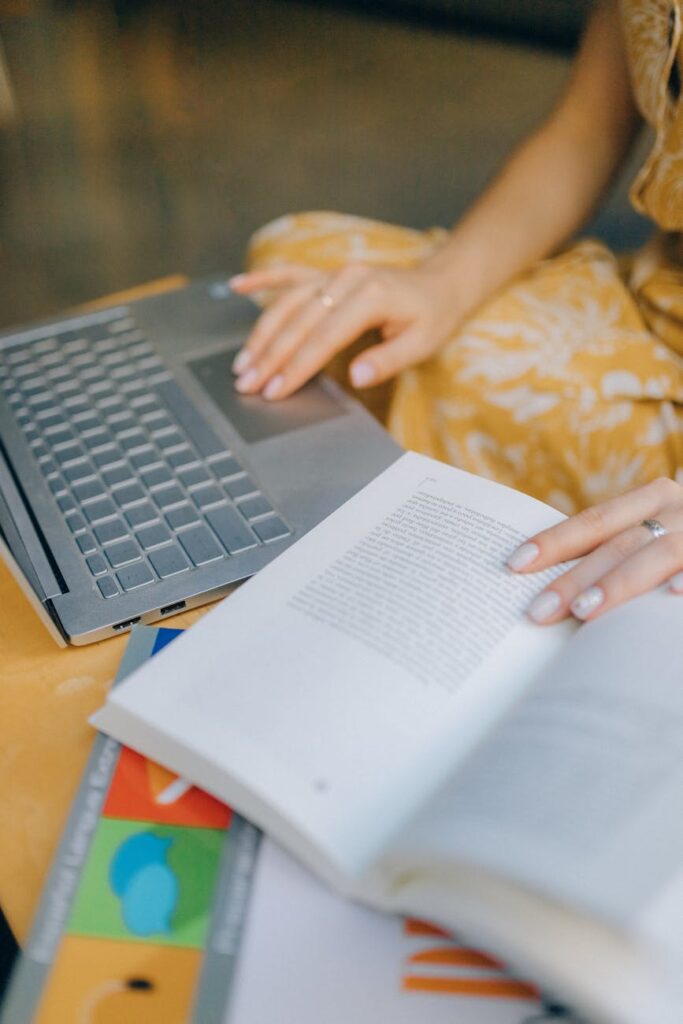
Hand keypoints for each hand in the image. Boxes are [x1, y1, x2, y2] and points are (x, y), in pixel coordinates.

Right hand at [228, 261, 462, 399]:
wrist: (440, 284)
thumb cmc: (431, 317)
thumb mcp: (422, 344)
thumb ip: (388, 360)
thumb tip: (357, 377)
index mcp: (370, 296)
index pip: (322, 337)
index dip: (295, 366)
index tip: (274, 390)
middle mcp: (346, 279)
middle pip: (298, 321)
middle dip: (269, 356)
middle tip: (246, 384)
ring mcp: (334, 273)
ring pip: (287, 302)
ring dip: (261, 332)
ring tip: (241, 362)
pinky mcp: (328, 274)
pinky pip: (290, 274)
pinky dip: (263, 279)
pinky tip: (237, 285)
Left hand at [507, 477, 682, 622]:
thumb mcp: (656, 530)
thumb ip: (615, 550)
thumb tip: (550, 589)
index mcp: (654, 499)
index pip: (594, 521)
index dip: (554, 541)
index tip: (513, 564)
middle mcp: (680, 510)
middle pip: (617, 544)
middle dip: (574, 579)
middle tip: (537, 611)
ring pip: (657, 557)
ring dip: (620, 585)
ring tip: (584, 613)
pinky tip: (671, 601)